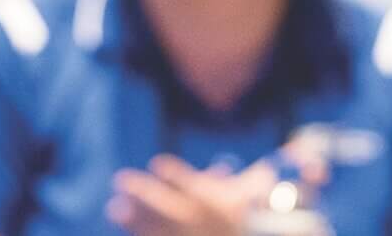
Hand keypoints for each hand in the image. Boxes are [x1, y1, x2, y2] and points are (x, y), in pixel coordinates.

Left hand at [107, 156, 276, 235]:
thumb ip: (257, 180)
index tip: (158, 162)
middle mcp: (205, 228)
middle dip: (145, 194)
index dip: (177, 176)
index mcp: (224, 209)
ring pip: (160, 232)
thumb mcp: (256, 198)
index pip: (198, 190)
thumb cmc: (251, 222)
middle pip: (171, 210)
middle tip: (120, 179)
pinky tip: (125, 228)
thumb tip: (276, 162)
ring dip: (135, 220)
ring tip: (114, 207)